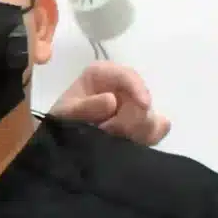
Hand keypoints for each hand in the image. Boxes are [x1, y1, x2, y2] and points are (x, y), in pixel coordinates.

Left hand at [48, 62, 170, 145]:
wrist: (61, 142)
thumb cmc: (63, 118)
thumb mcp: (66, 112)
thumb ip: (86, 107)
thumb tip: (112, 100)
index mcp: (103, 74)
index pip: (127, 75)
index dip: (138, 89)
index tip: (144, 105)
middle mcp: (122, 87)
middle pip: (142, 100)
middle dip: (130, 119)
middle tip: (110, 131)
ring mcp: (133, 107)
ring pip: (150, 117)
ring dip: (135, 132)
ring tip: (113, 139)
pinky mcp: (141, 125)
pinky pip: (156, 130)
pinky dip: (147, 138)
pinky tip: (132, 144)